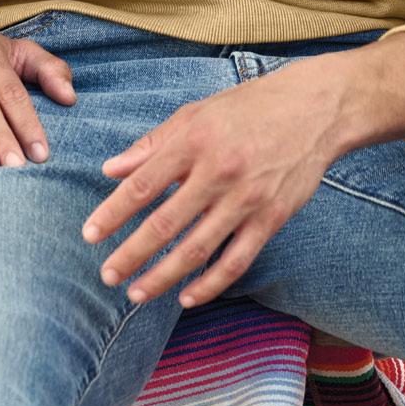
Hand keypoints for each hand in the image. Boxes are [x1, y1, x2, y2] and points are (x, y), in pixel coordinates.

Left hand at [80, 60, 343, 309]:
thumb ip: (152, 144)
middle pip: (165, 224)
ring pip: (197, 249)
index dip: (113, 214)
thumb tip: (111, 170)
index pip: (143, 184)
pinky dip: (210, 284)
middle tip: (107, 275)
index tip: (89, 235)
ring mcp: (247, 198)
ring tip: (137, 293)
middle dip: (131, 255)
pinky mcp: (272, 218)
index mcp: (195, 140)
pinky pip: (235, 261)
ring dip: (162, 277)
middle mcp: (219, 171)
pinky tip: (187, 297)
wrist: (314, 109)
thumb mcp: (196, 114)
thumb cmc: (249, 108)